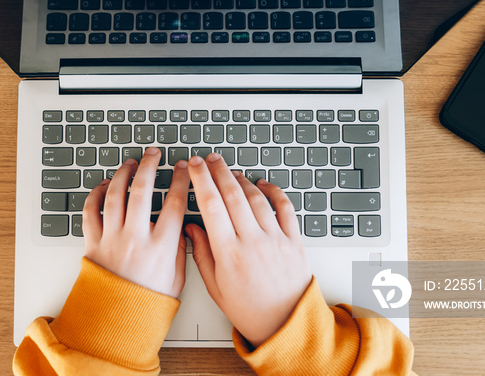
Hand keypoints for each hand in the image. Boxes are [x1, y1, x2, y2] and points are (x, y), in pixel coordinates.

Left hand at [83, 147, 189, 297]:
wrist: (115, 323)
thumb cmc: (147, 304)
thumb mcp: (176, 279)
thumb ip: (180, 251)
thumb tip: (182, 229)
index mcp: (161, 247)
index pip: (174, 203)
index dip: (179, 180)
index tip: (182, 168)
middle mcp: (136, 239)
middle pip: (142, 190)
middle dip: (149, 166)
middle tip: (153, 154)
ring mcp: (112, 239)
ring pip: (115, 195)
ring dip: (123, 174)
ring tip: (131, 163)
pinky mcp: (93, 244)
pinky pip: (91, 212)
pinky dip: (96, 195)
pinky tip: (104, 185)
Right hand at [186, 154, 311, 346]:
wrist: (286, 325)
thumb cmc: (249, 310)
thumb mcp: (215, 287)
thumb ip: (201, 254)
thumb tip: (191, 228)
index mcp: (229, 253)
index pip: (210, 205)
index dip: (201, 181)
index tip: (193, 167)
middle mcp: (252, 242)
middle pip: (232, 195)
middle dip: (218, 171)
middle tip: (209, 159)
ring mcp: (275, 239)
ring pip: (256, 198)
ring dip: (242, 179)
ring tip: (230, 171)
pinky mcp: (294, 240)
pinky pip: (285, 208)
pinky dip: (273, 191)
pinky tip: (263, 184)